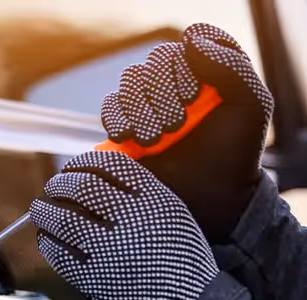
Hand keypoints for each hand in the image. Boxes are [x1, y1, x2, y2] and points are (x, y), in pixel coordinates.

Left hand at [30, 151, 218, 299]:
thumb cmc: (182, 261)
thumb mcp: (173, 215)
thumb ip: (140, 192)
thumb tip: (95, 174)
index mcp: (155, 201)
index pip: (111, 166)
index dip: (85, 162)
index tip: (75, 166)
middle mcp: (131, 221)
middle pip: (82, 188)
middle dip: (60, 183)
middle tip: (53, 186)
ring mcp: (110, 252)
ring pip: (63, 220)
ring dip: (44, 210)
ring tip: (39, 209)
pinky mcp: (94, 280)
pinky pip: (59, 255)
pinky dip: (47, 242)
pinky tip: (47, 238)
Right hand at [99, 23, 273, 243]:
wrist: (208, 199)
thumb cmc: (233, 153)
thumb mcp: (249, 106)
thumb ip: (230, 66)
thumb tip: (189, 39)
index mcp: (205, 72)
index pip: (182, 49)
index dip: (182, 69)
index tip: (193, 98)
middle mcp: (173, 84)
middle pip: (151, 65)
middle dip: (160, 94)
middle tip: (176, 125)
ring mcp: (146, 105)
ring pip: (128, 83)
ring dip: (140, 108)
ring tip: (156, 138)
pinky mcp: (123, 126)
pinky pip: (109, 107)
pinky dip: (117, 119)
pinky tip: (132, 138)